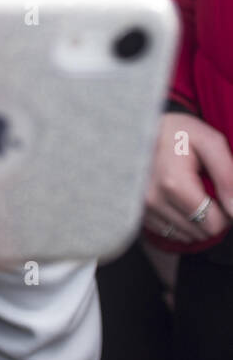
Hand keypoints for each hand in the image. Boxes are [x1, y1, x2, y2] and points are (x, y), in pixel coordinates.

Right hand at [143, 111, 232, 243]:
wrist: (138, 125)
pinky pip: (168, 231)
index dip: (227, 213)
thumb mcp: (210, 142)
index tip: (220, 192)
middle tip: (206, 189)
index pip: (213, 224)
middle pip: (200, 232)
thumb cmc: (178, 132)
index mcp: (173, 183)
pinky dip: (178, 220)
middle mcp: (152, 199)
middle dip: (211, 216)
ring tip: (190, 192)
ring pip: (184, 235)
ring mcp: (141, 206)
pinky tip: (176, 198)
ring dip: (194, 219)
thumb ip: (228, 177)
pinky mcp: (136, 210)